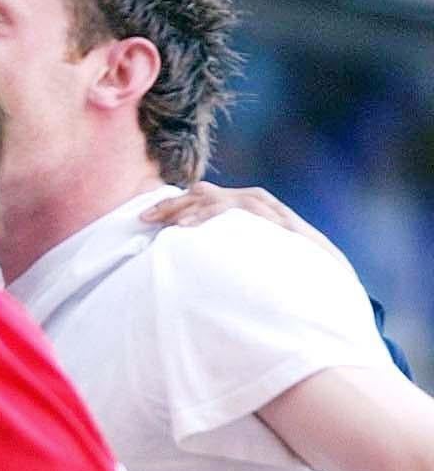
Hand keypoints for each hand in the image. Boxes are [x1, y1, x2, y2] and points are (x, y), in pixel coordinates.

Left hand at [142, 181, 345, 266]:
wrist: (326, 277)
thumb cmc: (283, 270)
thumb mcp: (245, 255)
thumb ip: (220, 246)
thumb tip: (182, 255)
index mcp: (244, 209)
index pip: (201, 198)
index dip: (172, 206)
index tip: (143, 220)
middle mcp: (254, 202)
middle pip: (203, 193)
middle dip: (171, 204)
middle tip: (143, 218)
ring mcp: (266, 209)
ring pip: (217, 199)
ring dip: (187, 209)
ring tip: (164, 225)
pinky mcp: (275, 220)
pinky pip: (235, 211)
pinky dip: (207, 216)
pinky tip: (185, 229)